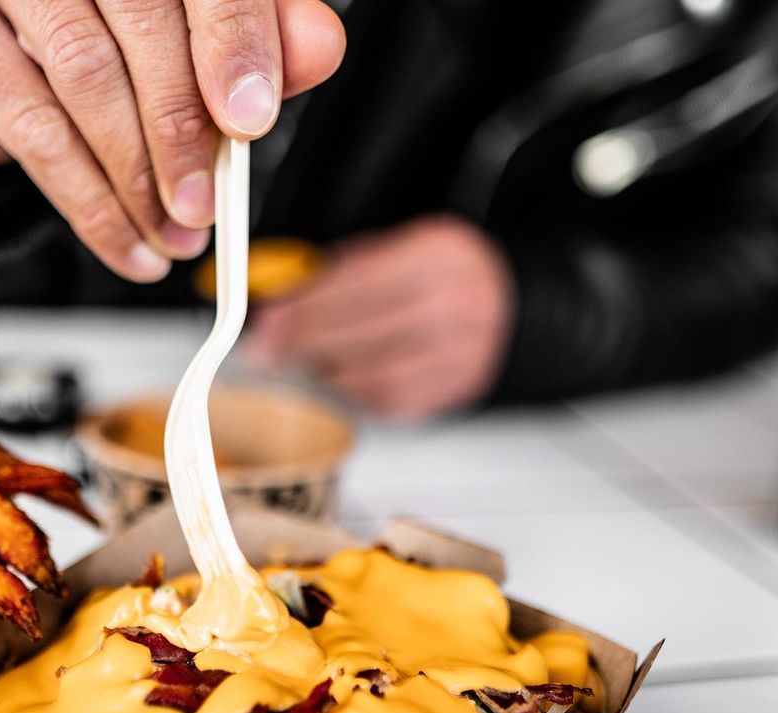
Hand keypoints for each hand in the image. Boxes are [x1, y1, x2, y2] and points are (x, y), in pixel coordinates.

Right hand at [0, 0, 344, 281]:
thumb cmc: (111, 38)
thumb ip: (261, 38)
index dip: (232, 42)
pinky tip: (130, 245)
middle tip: (204, 205)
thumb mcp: (200, 37)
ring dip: (139, 181)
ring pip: (85, 82)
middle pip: (139, 22)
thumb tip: (319, 49)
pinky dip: (93, 208)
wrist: (0, 58)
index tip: (248, 120)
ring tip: (174, 235)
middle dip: (181, 131)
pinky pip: (38, 135)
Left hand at [245, 217, 514, 419]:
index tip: (270, 320)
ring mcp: (461, 351)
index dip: (305, 306)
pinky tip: (338, 380)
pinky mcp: (454, 389)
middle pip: (366, 329)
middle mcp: (456, 303)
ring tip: (303, 364)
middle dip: (305, 342)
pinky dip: (357, 393)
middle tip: (270, 350)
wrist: (508, 308)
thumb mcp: (405, 247)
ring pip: (378, 374)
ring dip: (328, 373)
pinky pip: (394, 400)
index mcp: (438, 255)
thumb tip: (288, 297)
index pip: (359, 282)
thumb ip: (351, 268)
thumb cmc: (446, 278)